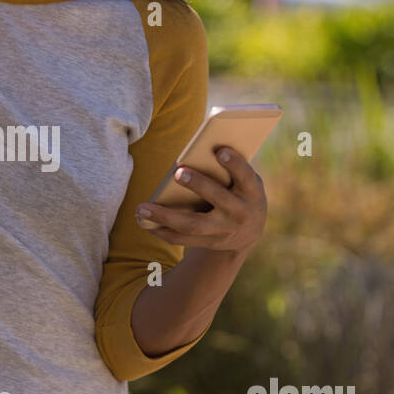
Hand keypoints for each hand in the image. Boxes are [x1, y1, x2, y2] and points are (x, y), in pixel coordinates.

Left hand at [134, 147, 267, 252]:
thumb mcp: (245, 181)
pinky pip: (181, 239)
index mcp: (252, 192)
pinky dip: (161, 230)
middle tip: (178, 172)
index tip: (220, 151)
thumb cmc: (241, 193)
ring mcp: (223, 231)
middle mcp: (240, 213)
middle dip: (198, 185)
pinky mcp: (208, 242)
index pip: (246, 176)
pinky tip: (145, 221)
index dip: (235, 164)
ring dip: (165, 216)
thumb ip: (229, 169)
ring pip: (192, 225)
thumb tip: (199, 153)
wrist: (249, 232)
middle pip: (217, 199)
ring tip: (142, 208)